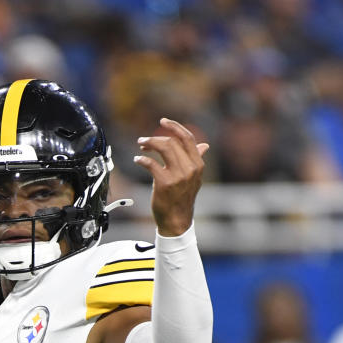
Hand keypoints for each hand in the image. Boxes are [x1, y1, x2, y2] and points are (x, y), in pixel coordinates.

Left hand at [134, 118, 208, 236]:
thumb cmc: (182, 198)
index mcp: (198, 164)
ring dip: (149, 143)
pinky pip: (151, 163)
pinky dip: (142, 159)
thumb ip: (196, 160)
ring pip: (163, 147)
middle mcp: (190, 168)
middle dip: (155, 138)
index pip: (188, 138)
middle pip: (172, 141)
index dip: (175, 126)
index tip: (163, 120)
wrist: (177, 221)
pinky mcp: (165, 183)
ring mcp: (178, 176)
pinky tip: (138, 160)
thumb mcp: (193, 178)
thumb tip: (205, 146)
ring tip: (141, 146)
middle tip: (143, 140)